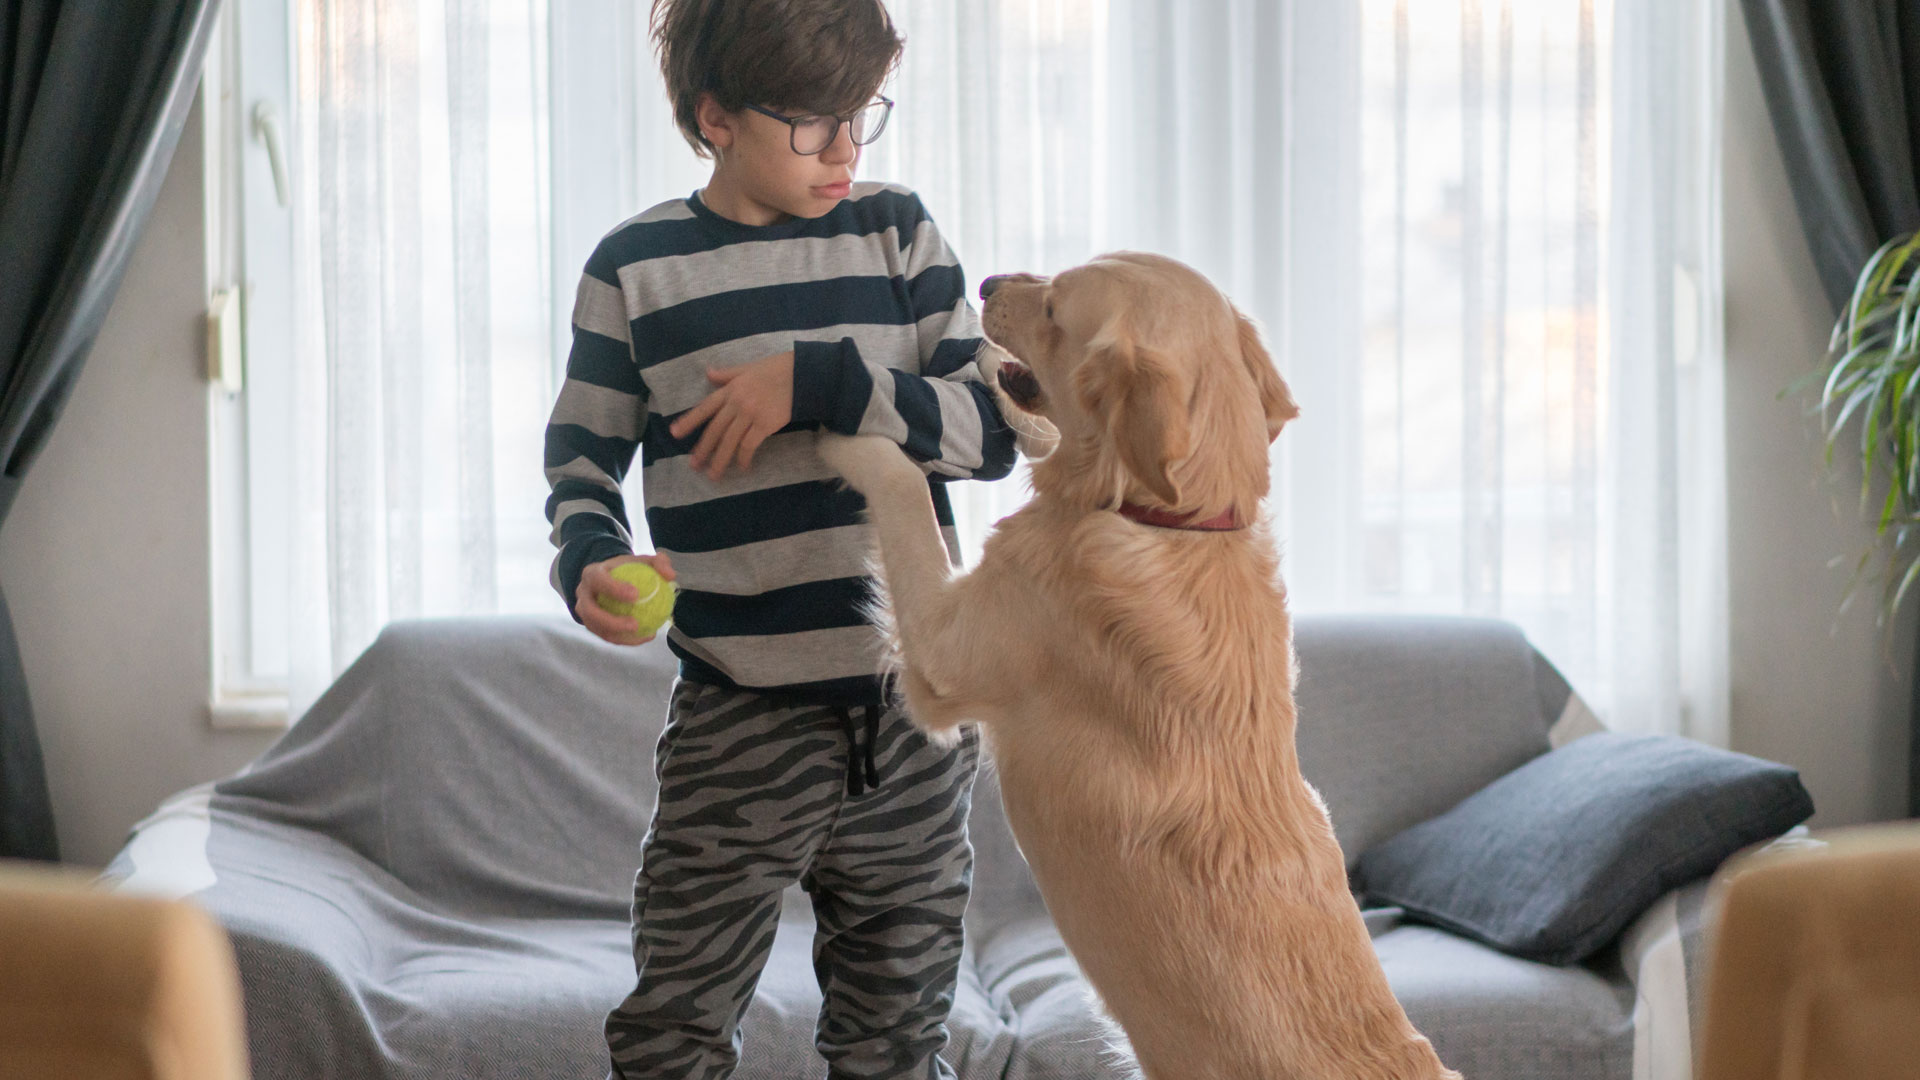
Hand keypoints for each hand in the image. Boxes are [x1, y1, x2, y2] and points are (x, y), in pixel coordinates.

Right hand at [575, 552, 676, 645]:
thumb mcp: (643, 560)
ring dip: (618, 635)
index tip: (635, 595)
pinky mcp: (591, 624)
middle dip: (610, 621)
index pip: (598, 580)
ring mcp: (584, 611)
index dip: (613, 589)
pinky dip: (625, 639)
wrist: (609, 577)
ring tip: (644, 634)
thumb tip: (670, 576)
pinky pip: (606, 636)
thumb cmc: (627, 568)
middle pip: (590, 611)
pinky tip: (646, 636)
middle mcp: (582, 593)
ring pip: (596, 628)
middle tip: (635, 624)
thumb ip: (659, 563)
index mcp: (592, 573)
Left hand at [669, 351, 794, 480]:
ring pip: (729, 441)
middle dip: (703, 449)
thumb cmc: (776, 369)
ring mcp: (750, 414)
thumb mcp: (747, 368)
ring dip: (720, 460)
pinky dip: (744, 458)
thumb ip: (727, 374)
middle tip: (694, 466)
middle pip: (715, 429)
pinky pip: (749, 445)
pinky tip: (742, 467)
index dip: (689, 421)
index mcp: (730, 389)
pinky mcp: (765, 424)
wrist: (801, 374)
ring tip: (714, 475)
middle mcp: (736, 402)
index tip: (674, 433)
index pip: (705, 407)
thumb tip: (708, 373)